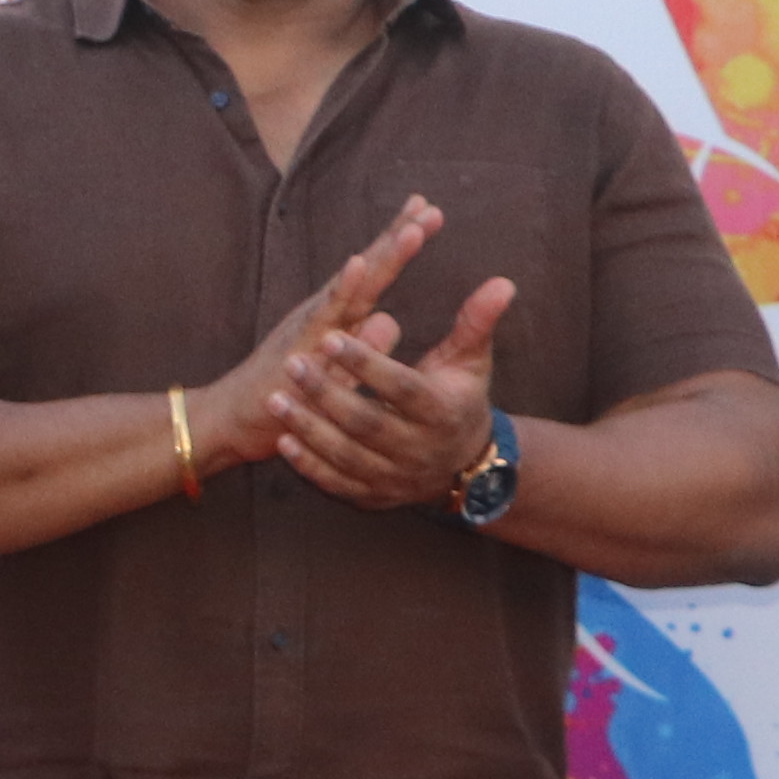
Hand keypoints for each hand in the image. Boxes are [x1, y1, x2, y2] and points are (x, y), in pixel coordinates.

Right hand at [180, 197, 443, 499]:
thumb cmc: (285, 393)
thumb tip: (388, 320)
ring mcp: (309, 326)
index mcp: (335, 315)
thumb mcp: (334, 367)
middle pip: (368, 269)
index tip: (428, 210)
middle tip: (430, 207)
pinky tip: (358, 266)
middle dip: (399, 237)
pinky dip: (344, 288)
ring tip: (411, 232)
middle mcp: (323, 312)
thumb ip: (360, 343)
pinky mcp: (298, 347)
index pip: (373, 271)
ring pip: (355, 285)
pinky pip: (326, 316)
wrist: (230, 419)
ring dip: (383, 257)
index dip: (398, 241)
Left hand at [275, 272, 514, 513]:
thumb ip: (477, 322)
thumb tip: (503, 283)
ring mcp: (396, 477)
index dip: (367, 364)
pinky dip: (309, 465)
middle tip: (292, 364)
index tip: (332, 336)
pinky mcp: (374, 495)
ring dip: (308, 429)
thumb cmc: (459, 397)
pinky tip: (283, 440)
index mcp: (443, 412)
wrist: (463, 463)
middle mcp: (421, 450)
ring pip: (347, 456)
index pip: (402, 388)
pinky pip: (337, 483)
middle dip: (327, 394)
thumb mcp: (471, 361)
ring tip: (275, 398)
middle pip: (368, 423)